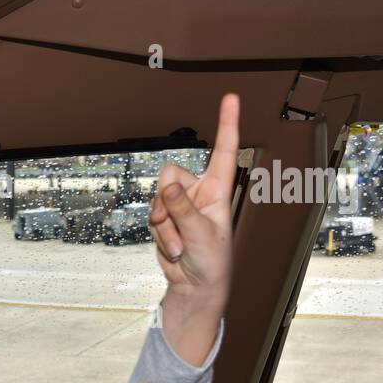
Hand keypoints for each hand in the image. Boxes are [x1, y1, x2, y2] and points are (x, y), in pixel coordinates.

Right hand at [148, 93, 239, 302]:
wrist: (195, 284)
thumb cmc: (212, 261)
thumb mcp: (203, 235)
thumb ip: (184, 210)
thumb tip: (169, 186)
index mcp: (218, 190)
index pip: (223, 151)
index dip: (227, 124)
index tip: (230, 98)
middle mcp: (197, 193)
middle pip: (170, 174)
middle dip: (167, 200)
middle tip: (177, 224)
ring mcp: (178, 206)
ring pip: (157, 199)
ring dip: (164, 226)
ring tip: (179, 245)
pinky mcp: (163, 220)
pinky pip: (151, 218)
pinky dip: (159, 235)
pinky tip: (173, 248)